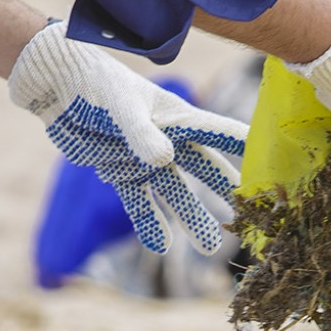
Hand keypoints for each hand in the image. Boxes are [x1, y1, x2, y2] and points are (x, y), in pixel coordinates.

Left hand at [10, 23, 245, 253]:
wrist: (57, 86)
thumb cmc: (95, 84)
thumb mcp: (120, 107)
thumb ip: (142, 133)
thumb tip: (164, 160)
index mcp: (176, 117)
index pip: (218, 133)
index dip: (244, 147)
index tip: (272, 164)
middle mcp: (167, 139)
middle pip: (203, 169)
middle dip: (224, 192)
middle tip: (246, 216)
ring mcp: (143, 157)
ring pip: (174, 192)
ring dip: (191, 218)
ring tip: (211, 246)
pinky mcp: (120, 170)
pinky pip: (138, 203)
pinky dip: (148, 223)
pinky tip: (159, 246)